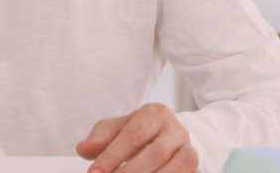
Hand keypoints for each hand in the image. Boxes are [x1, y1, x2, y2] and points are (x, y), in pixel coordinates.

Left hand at [75, 103, 198, 172]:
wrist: (169, 138)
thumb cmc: (139, 132)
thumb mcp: (118, 129)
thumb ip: (100, 138)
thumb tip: (84, 148)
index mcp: (155, 113)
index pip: (133, 135)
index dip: (112, 156)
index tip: (94, 172)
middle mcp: (176, 130)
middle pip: (155, 153)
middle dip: (129, 172)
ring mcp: (189, 150)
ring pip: (175, 168)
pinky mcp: (196, 167)